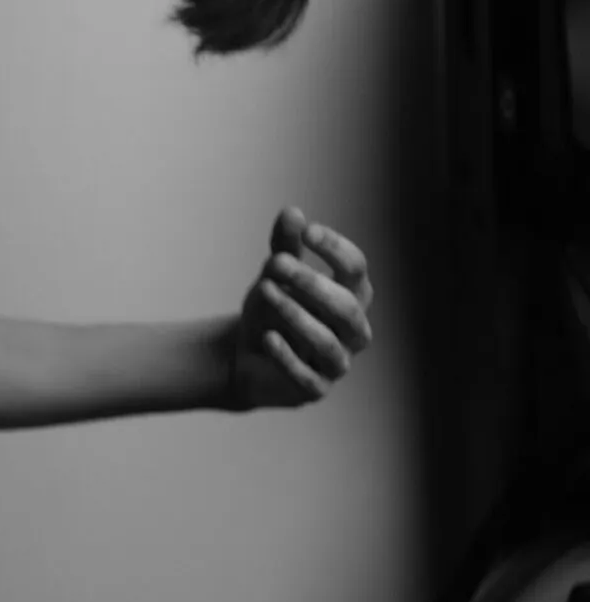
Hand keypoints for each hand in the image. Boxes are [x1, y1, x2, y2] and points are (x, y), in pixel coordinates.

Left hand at [229, 206, 374, 410]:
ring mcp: (337, 362)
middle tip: (275, 263)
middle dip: (311, 283)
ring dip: (295, 315)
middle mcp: (353, 330)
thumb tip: (292, 212)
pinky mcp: (314, 389)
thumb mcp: (274, 277)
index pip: (356, 270)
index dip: (336, 250)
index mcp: (351, 296)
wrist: (246, 357)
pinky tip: (267, 337)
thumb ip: (284, 248)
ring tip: (263, 290)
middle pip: (346, 306)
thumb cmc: (271, 311)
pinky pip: (306, 376)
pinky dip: (287, 356)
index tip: (308, 232)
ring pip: (328, 341)